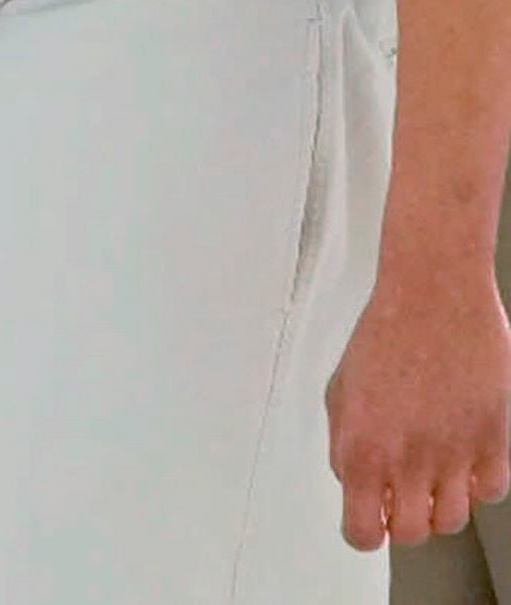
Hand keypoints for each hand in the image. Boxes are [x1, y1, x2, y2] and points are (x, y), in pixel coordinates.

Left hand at [328, 257, 510, 549]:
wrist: (434, 297)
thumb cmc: (384, 333)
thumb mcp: (339, 391)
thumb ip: (343, 443)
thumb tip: (353, 479)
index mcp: (361, 450)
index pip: (361, 532)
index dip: (364, 530)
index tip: (368, 521)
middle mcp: (408, 460)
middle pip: (411, 534)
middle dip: (403, 519)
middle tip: (401, 494)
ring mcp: (455, 455)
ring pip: (452, 521)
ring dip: (440, 504)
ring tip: (432, 473)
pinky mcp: (494, 442)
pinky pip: (491, 492)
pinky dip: (478, 483)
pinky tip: (464, 457)